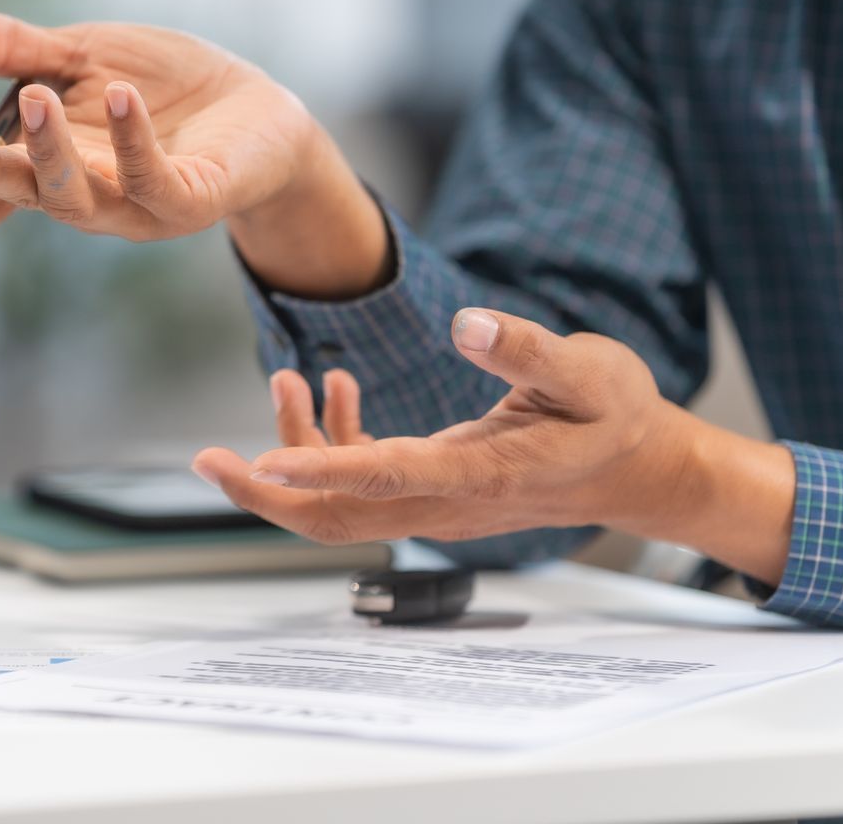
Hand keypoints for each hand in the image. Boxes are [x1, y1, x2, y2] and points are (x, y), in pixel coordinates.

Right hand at [0, 7, 390, 298]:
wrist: (256, 109)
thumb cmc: (160, 89)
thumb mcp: (79, 58)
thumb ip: (11, 50)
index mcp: (53, 167)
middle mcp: (88, 198)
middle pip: (27, 195)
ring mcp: (137, 207)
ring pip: (81, 197)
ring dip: (52, 154)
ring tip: (34, 99)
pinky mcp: (191, 200)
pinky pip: (154, 179)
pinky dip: (133, 140)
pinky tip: (120, 95)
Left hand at [194, 308, 797, 584]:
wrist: (638, 467)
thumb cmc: (617, 416)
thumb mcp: (591, 371)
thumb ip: (527, 350)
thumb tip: (467, 325)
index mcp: (482, 475)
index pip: (387, 479)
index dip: (321, 473)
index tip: (261, 465)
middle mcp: (446, 503)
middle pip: (339, 517)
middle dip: (267, 494)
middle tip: (205, 461)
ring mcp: (433, 503)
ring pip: (342, 501)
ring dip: (296, 449)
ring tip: (285, 380)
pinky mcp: (428, 489)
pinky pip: (363, 478)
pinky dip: (333, 440)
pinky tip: (334, 388)